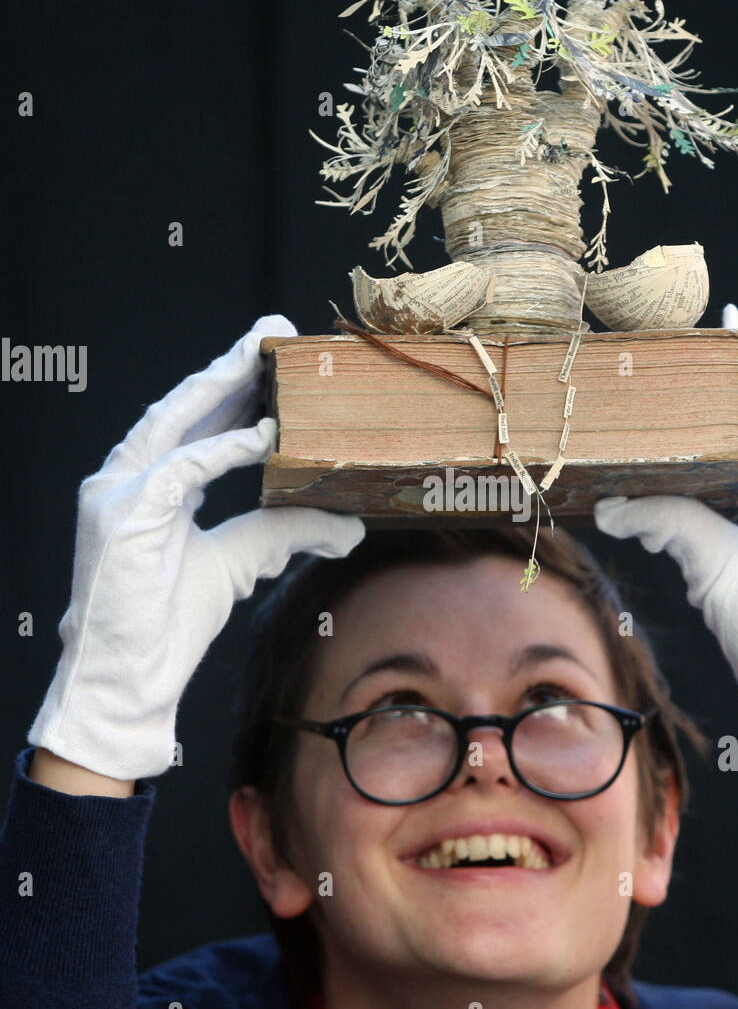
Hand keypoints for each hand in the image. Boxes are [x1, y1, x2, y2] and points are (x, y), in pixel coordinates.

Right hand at [28, 316, 364, 781]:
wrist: (129, 678)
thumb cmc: (169, 622)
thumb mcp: (239, 562)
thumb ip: (284, 531)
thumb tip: (348, 524)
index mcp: (146, 483)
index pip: (193, 421)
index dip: (232, 387)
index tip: (271, 357)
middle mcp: (125, 477)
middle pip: (184, 406)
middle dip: (228, 366)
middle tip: (272, 330)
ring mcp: (118, 492)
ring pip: (177, 421)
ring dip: (223, 386)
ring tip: (266, 359)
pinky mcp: (125, 515)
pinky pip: (181, 468)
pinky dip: (223, 450)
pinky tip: (264, 437)